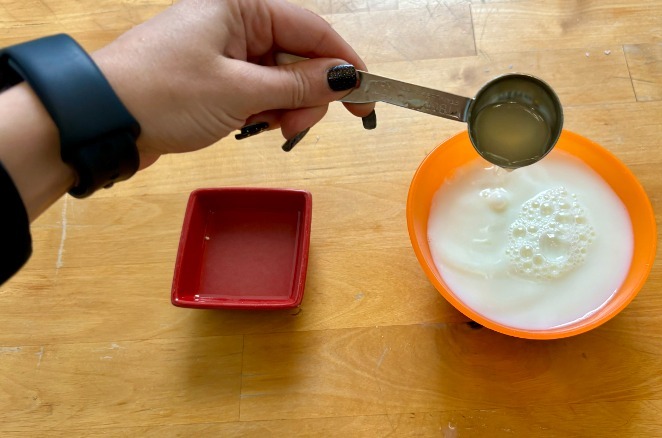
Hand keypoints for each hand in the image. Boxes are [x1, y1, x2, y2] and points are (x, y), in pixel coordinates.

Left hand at [92, 0, 372, 168]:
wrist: (101, 121)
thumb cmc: (164, 93)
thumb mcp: (239, 90)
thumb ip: (298, 84)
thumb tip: (348, 77)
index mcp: (242, 7)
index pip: (313, 30)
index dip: (345, 65)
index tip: (367, 99)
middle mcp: (236, 22)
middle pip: (300, 56)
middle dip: (308, 94)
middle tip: (296, 127)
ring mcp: (225, 51)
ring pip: (282, 78)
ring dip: (286, 107)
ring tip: (270, 129)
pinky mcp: (215, 77)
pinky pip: (259, 91)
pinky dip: (265, 111)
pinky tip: (254, 126)